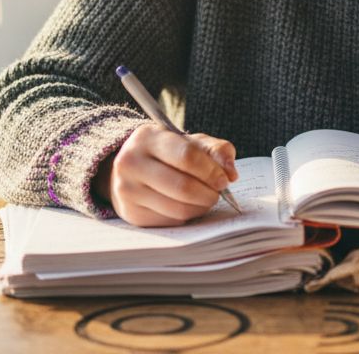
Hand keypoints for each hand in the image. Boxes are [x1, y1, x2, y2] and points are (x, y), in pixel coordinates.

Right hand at [93, 124, 237, 226]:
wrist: (131, 168)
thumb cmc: (168, 153)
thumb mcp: (190, 142)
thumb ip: (216, 150)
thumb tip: (231, 173)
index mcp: (147, 138)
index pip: (186, 156)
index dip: (211, 171)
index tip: (224, 179)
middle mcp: (131, 163)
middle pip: (183, 187)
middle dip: (209, 193)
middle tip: (218, 193)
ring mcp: (128, 190)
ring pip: (178, 208)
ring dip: (201, 207)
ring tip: (206, 198)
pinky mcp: (132, 213)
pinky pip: (171, 221)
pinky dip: (187, 215)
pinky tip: (188, 205)